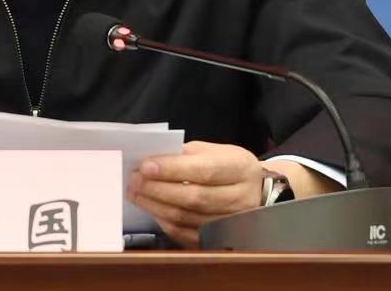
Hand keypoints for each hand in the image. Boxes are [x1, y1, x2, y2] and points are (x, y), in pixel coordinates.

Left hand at [126, 141, 263, 247]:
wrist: (257, 191)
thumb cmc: (230, 167)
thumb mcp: (216, 151)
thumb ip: (187, 154)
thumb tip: (153, 159)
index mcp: (240, 169)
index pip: (203, 171)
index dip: (172, 169)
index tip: (145, 166)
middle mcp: (239, 198)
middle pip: (193, 197)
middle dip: (158, 189)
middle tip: (133, 180)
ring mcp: (231, 223)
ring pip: (187, 218)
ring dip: (156, 206)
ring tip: (136, 193)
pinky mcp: (219, 239)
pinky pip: (187, 234)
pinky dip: (165, 222)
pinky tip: (152, 210)